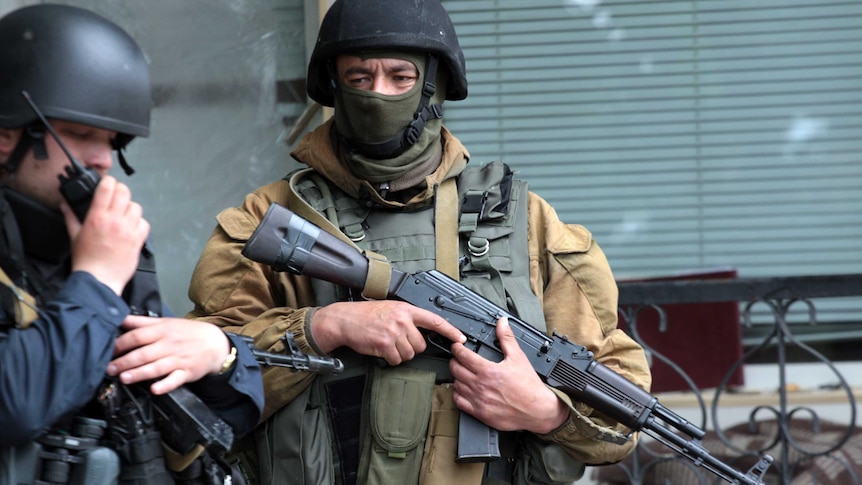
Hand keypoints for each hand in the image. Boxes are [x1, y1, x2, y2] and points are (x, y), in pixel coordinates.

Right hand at [62, 176, 148, 294]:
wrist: (99, 279)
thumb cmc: (86, 260)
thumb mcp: (74, 236)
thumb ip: (71, 217)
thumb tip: (65, 205)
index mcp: (97, 217)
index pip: (107, 188)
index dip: (109, 181)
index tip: (108, 183)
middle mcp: (114, 220)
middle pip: (124, 193)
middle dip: (121, 191)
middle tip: (117, 197)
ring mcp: (128, 230)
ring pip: (136, 207)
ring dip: (130, 208)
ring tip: (124, 215)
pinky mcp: (138, 240)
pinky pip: (144, 223)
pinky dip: (140, 224)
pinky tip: (132, 228)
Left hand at [107, 315, 231, 394]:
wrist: (215, 343)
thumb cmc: (188, 333)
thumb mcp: (166, 322)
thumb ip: (142, 322)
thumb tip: (121, 318)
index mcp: (162, 331)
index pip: (137, 336)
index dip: (121, 343)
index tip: (108, 350)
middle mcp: (169, 345)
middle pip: (143, 353)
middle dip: (124, 362)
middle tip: (110, 369)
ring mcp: (178, 359)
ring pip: (156, 367)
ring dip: (139, 373)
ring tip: (124, 378)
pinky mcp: (186, 372)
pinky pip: (175, 380)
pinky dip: (165, 385)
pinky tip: (155, 389)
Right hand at [311, 300, 465, 364]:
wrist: (344, 320)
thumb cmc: (365, 315)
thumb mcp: (390, 309)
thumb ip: (407, 318)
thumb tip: (422, 331)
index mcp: (406, 309)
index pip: (434, 320)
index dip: (450, 330)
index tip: (461, 338)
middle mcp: (402, 319)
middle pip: (420, 345)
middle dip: (410, 347)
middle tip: (396, 341)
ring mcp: (394, 332)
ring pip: (409, 354)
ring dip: (399, 354)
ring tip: (387, 343)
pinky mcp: (385, 344)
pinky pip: (396, 360)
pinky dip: (390, 359)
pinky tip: (381, 349)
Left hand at [449, 317, 568, 433]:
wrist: (538, 410)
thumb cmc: (529, 386)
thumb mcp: (518, 357)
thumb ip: (506, 338)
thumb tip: (502, 323)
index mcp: (488, 370)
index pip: (463, 356)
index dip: (457, 348)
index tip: (457, 347)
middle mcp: (481, 386)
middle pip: (455, 370)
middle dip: (455, 361)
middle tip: (459, 359)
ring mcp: (479, 401)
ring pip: (456, 385)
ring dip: (457, 377)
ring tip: (462, 373)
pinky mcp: (480, 413)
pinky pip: (459, 402)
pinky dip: (458, 394)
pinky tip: (464, 390)